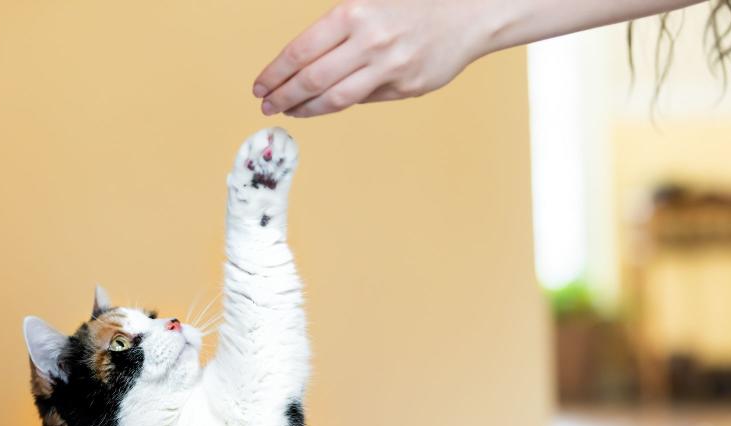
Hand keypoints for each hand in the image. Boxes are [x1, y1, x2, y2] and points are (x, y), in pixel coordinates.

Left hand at [251, 0, 494, 117]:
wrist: (469, 13)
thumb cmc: (414, 5)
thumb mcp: (370, 0)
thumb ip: (338, 29)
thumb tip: (302, 66)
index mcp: (354, 13)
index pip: (300, 50)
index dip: (275, 72)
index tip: (260, 85)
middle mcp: (370, 41)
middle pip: (311, 79)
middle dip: (282, 95)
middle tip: (266, 104)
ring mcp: (390, 68)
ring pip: (335, 99)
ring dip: (305, 108)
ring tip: (289, 110)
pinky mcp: (406, 88)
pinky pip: (363, 100)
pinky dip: (339, 104)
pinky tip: (324, 105)